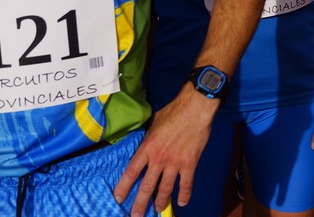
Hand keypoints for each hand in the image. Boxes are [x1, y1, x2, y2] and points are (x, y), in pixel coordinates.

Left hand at [114, 86, 218, 216]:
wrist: (196, 108)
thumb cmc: (174, 111)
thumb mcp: (154, 122)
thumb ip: (148, 136)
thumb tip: (145, 142)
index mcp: (147, 147)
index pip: (131, 172)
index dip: (123, 187)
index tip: (118, 198)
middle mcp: (159, 159)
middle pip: (146, 186)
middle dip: (140, 203)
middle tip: (135, 215)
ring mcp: (175, 162)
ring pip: (165, 188)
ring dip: (160, 201)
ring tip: (157, 210)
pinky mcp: (190, 163)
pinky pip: (186, 183)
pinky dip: (184, 194)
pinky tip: (182, 202)